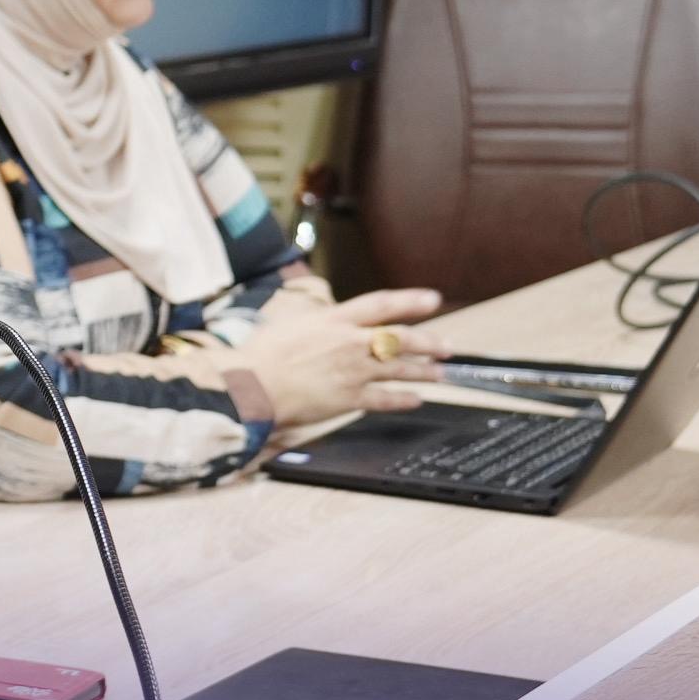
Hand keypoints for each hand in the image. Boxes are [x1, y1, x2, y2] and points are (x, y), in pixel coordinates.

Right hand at [242, 285, 448, 427]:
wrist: (252, 384)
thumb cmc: (262, 354)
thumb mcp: (291, 323)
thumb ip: (318, 323)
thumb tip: (329, 322)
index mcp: (335, 320)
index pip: (382, 304)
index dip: (411, 301)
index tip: (433, 299)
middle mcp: (350, 342)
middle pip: (401, 338)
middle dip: (429, 342)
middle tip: (446, 346)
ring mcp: (352, 371)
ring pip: (399, 369)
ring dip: (423, 371)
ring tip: (440, 373)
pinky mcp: (349, 398)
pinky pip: (384, 399)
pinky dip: (403, 399)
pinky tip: (416, 400)